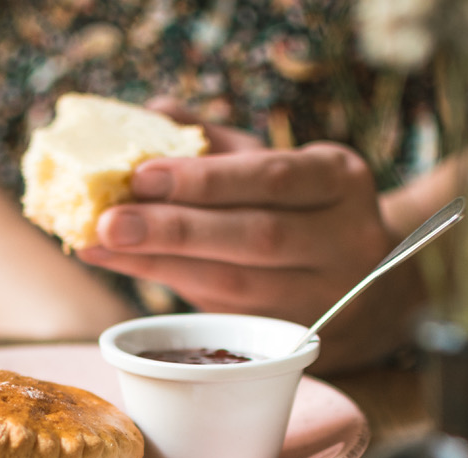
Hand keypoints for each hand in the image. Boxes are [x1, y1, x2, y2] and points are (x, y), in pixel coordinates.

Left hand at [77, 101, 420, 370]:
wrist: (366, 289)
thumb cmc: (300, 210)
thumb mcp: (274, 164)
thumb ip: (216, 141)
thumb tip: (154, 112)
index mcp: (341, 180)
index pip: (272, 177)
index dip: (206, 180)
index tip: (141, 175)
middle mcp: (346, 240)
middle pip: (254, 236)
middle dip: (174, 230)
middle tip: (107, 222)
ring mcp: (325, 295)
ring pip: (236, 284)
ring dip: (160, 265)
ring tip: (101, 247)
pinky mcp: (295, 335)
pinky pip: (225, 312)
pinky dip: (171, 288)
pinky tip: (127, 270)